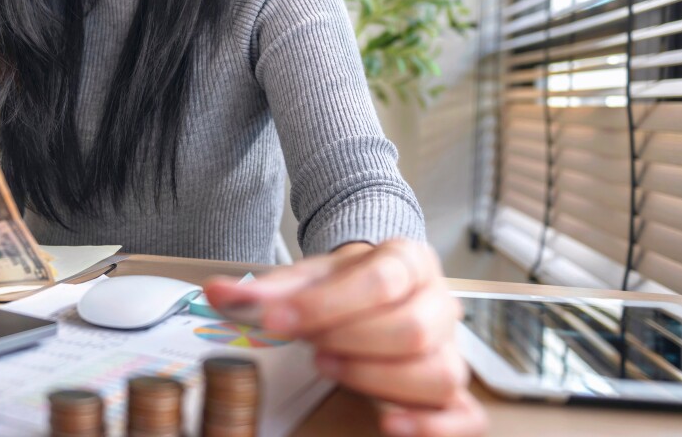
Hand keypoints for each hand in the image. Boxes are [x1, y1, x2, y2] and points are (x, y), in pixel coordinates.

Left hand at [204, 240, 485, 436]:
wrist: (376, 287)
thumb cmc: (345, 285)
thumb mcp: (306, 278)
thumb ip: (265, 289)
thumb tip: (217, 293)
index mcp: (410, 261)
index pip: (382, 280)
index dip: (327, 305)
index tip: (278, 320)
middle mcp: (440, 303)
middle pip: (414, 328)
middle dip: (351, 340)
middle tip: (310, 345)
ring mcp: (451, 348)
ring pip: (437, 372)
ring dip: (376, 378)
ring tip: (331, 366)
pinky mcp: (454, 391)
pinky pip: (465, 415)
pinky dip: (431, 424)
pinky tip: (388, 421)